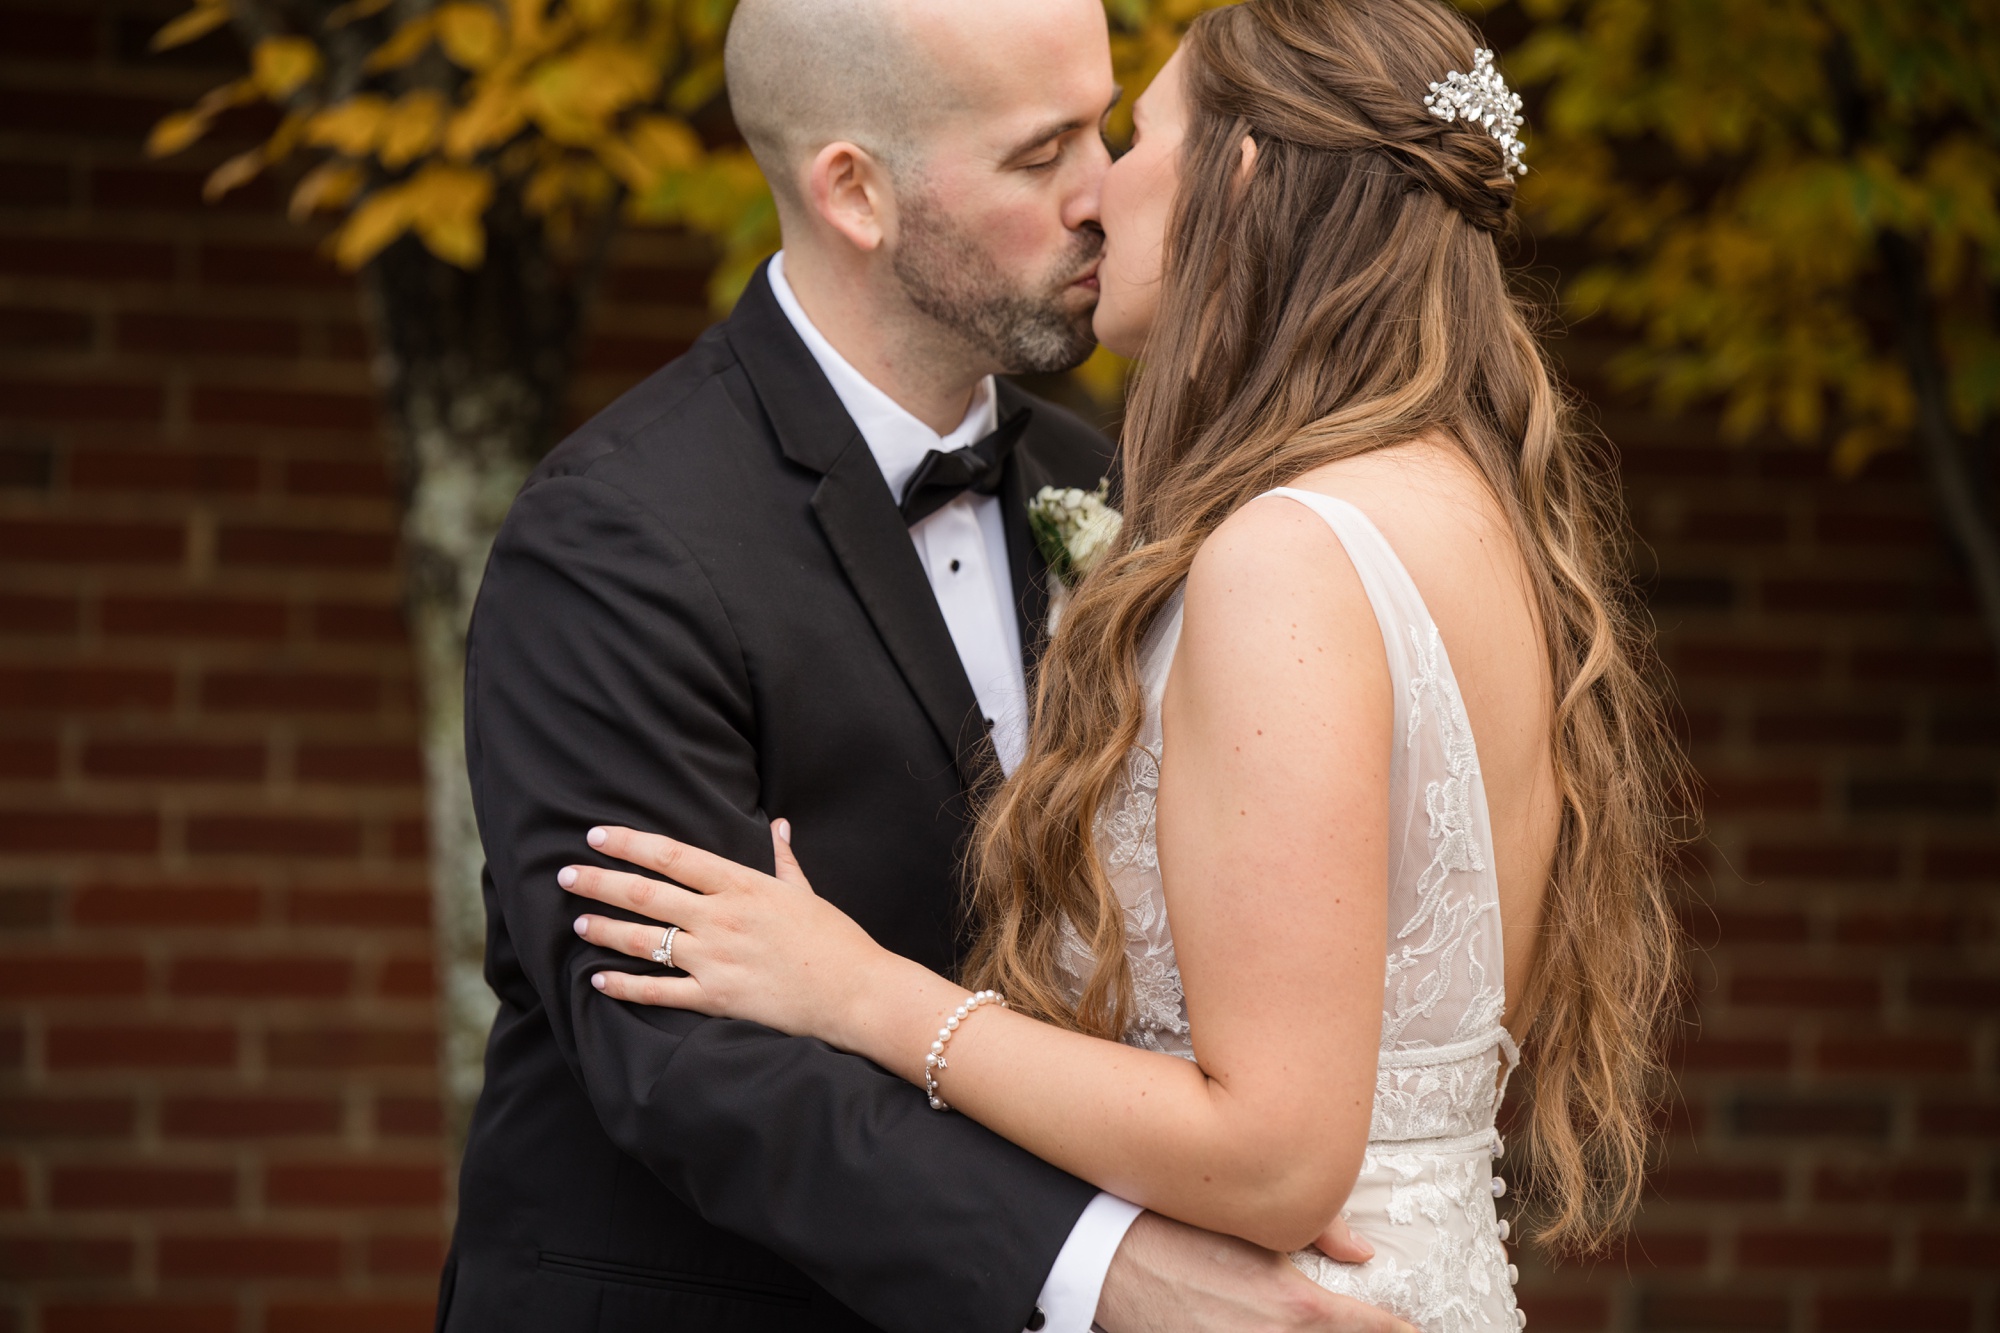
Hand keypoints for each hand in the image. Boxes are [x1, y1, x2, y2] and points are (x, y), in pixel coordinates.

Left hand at [565, 821, 894, 1049]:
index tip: (596, 836)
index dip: (629, 843)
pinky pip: (659, 992)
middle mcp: (722, 918)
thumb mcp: (806, 892)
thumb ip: (783, 860)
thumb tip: (776, 825)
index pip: (673, 855)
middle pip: (645, 894)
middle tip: (565, 875)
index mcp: (743, 884)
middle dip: (599, 882)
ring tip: (578, 923)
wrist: (857, 993)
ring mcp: (716, 959)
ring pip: (645, 940)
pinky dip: (624, 986)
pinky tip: (598, 979)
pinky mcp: (717, 999)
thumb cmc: (835, 941)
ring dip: (605, 930)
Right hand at [1094, 1213, 1414, 1332]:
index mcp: (1298, 1306)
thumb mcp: (1253, 1222)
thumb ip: (1319, 1230)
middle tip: (1389, 1329)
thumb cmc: (1181, 1229)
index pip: (1372, 1330)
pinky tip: (1282, 1332)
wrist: (1112, 1260)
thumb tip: (1362, 1249)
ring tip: (1326, 1327)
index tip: (1412, 1330)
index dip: (1398, 1332)